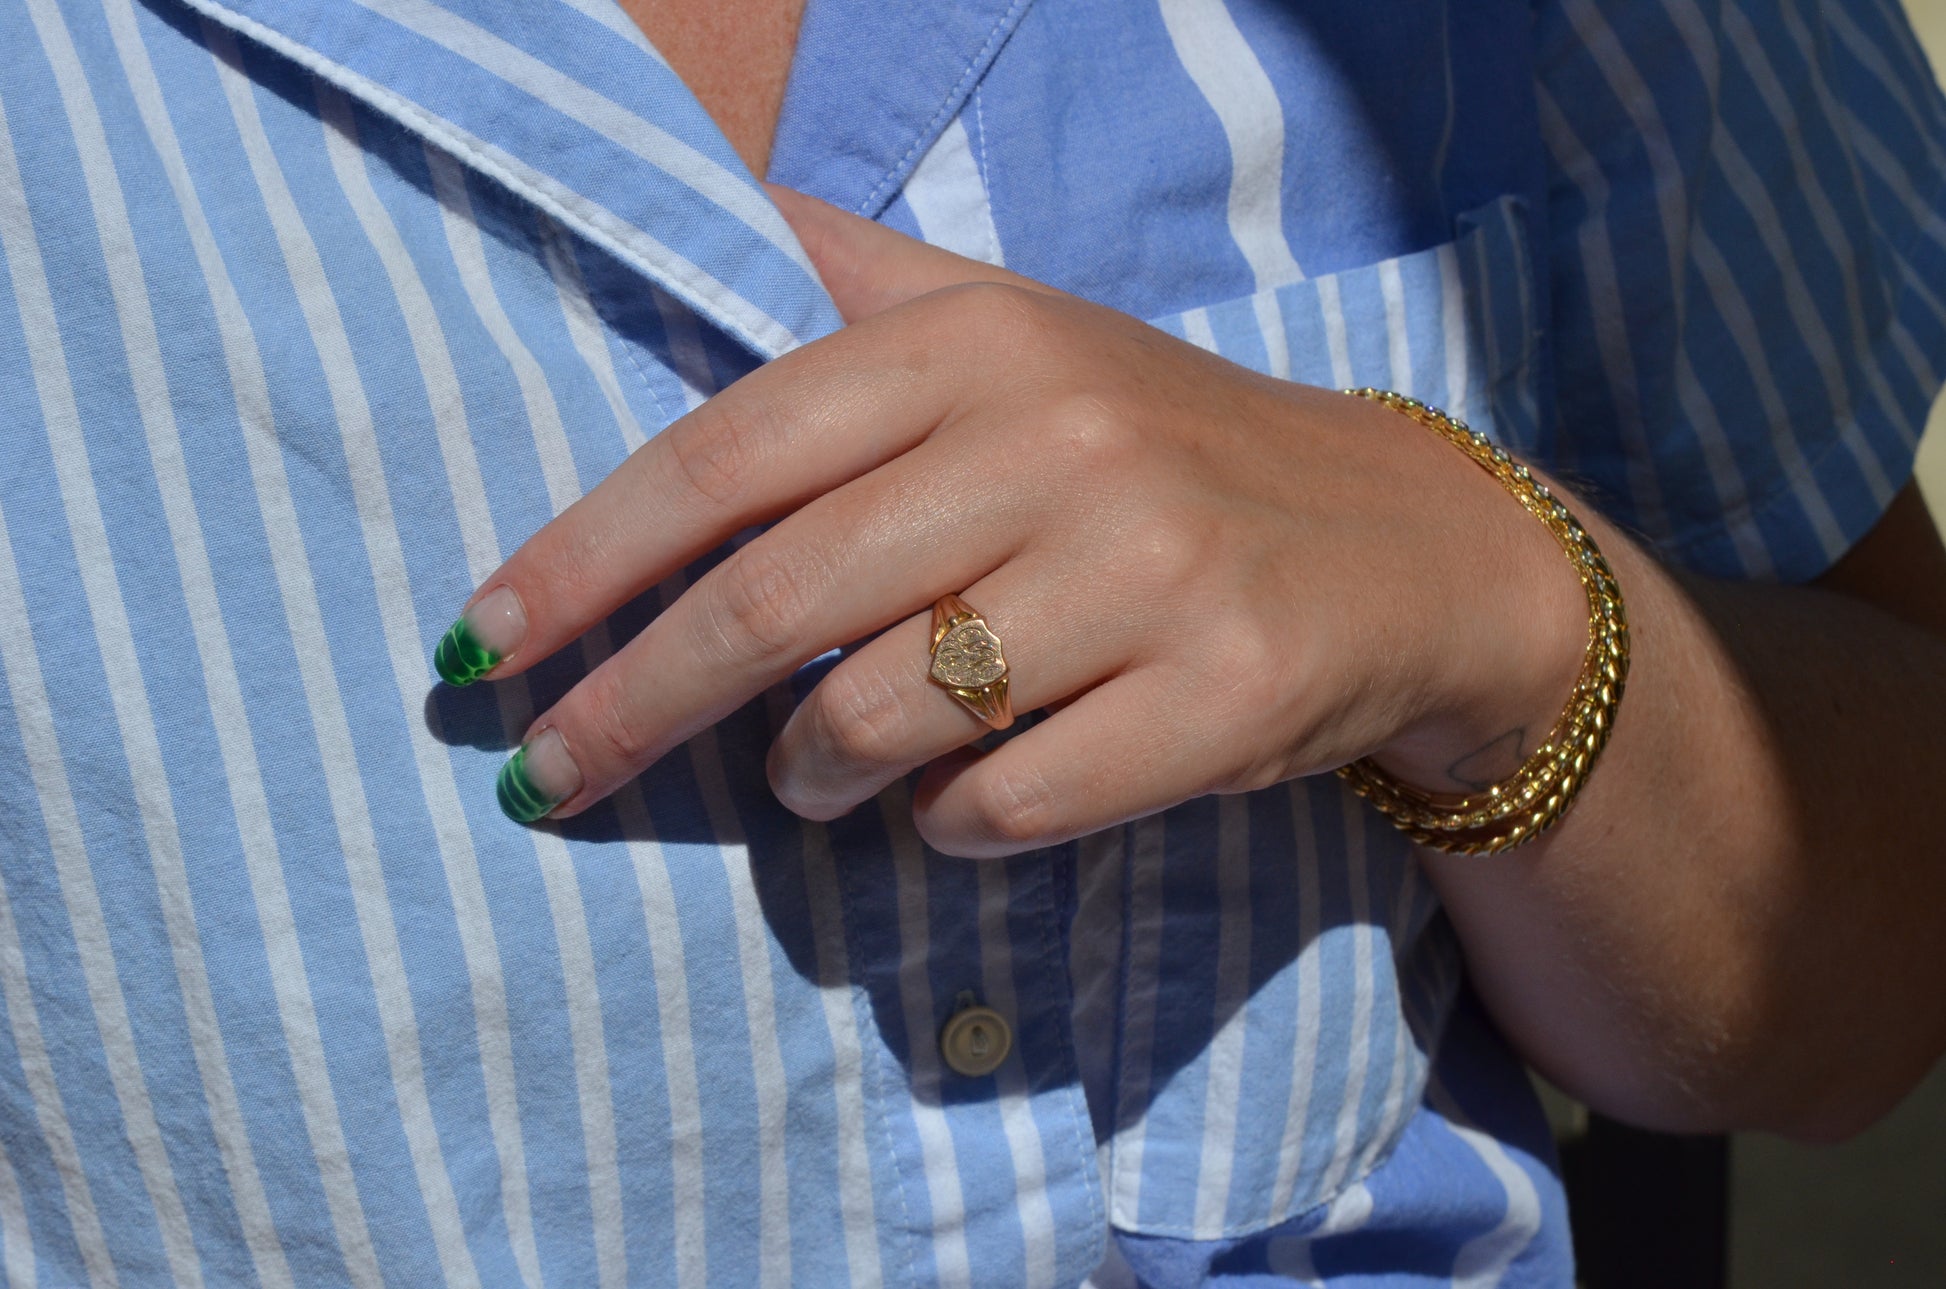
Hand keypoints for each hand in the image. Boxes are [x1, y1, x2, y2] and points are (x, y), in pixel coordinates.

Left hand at [437, 188, 1585, 855]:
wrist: (1398, 544)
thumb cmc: (1159, 443)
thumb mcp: (1016, 327)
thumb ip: (853, 278)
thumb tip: (690, 211)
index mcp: (978, 345)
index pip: (727, 454)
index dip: (584, 560)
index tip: (481, 646)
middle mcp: (1059, 442)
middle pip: (777, 600)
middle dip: (634, 708)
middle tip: (551, 778)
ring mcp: (1151, 570)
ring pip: (885, 714)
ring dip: (805, 772)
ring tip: (802, 777)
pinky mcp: (1222, 695)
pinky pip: (1006, 802)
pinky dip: (939, 827)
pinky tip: (938, 805)